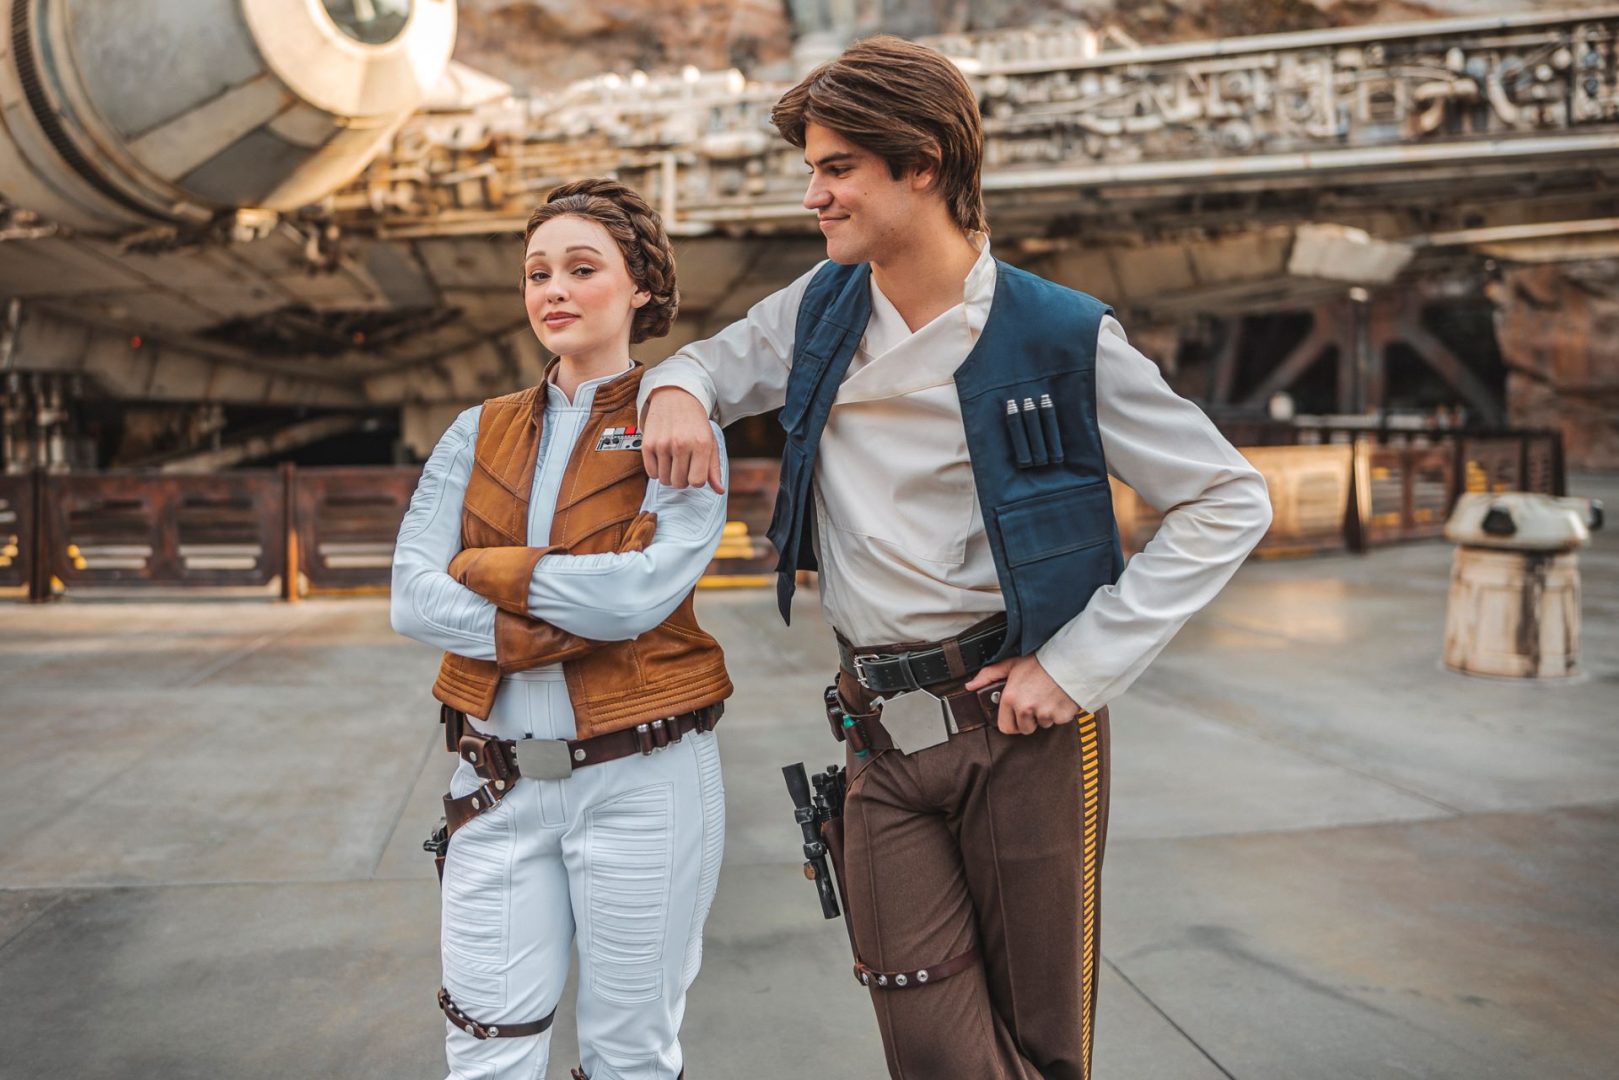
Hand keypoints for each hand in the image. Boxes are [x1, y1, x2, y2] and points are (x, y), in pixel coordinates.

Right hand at [640, 387, 724, 491]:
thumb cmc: (695, 423)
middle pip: (679, 483)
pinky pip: (651, 473)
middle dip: (682, 479)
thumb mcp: (710, 442)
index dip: (696, 480)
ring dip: (669, 475)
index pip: (697, 482)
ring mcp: (663, 444)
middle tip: (683, 466)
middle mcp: (682, 444)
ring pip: (664, 480)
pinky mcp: (648, 443)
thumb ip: (714, 468)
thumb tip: (719, 491)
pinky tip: (663, 458)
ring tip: (673, 461)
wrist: (676, 397)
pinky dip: (656, 470)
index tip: (695, 471)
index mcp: (702, 444)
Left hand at [965, 655, 1085, 735]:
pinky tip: (1059, 698)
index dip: (1011, 722)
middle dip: (1029, 720)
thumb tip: (971, 685)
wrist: (1069, 659)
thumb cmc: (1041, 661)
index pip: (1005, 727)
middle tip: (1034, 702)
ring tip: (1047, 696)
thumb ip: (989, 675)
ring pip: (1042, 724)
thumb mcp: (1011, 664)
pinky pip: (1058, 721)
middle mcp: (1026, 708)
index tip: (1017, 714)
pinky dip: (1060, 713)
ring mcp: (1044, 714)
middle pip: (1024, 729)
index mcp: (1011, 698)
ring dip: (1045, 715)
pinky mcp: (1061, 716)